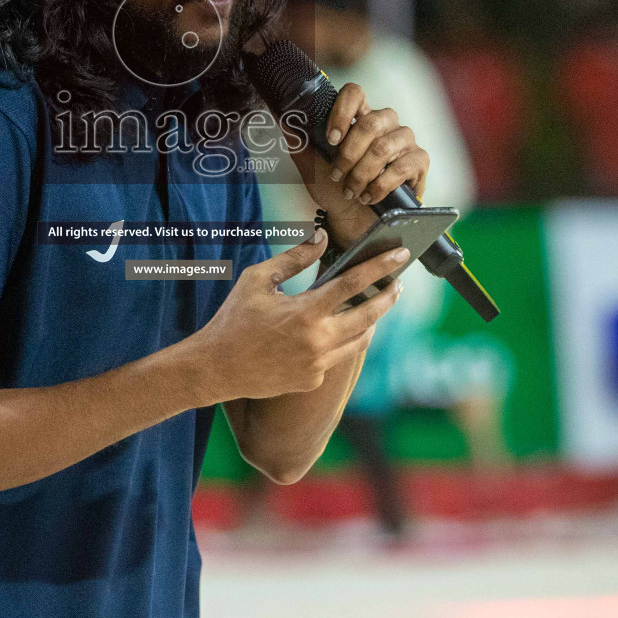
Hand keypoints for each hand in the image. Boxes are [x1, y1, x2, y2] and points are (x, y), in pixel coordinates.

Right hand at [188, 229, 409, 403]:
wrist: (216, 368)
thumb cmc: (233, 319)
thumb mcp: (258, 280)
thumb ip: (293, 258)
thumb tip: (321, 237)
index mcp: (305, 312)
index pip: (353, 283)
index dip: (380, 266)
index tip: (400, 254)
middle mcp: (317, 341)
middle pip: (369, 316)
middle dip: (388, 297)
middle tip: (398, 284)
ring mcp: (317, 365)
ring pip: (359, 340)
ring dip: (371, 321)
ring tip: (374, 304)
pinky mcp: (313, 380)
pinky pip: (337, 356)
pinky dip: (341, 339)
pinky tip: (336, 329)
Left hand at [288, 82, 430, 244]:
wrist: (354, 218)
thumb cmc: (334, 188)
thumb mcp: (311, 164)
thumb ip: (299, 139)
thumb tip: (282, 115)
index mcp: (359, 116)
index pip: (355, 93)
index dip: (342, 112)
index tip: (331, 139)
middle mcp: (385, 122)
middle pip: (371, 122)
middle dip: (349, 154)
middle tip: (337, 175)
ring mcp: (404, 140)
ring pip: (384, 147)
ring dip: (362, 173)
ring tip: (351, 191)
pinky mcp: (419, 161)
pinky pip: (402, 167)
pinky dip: (380, 185)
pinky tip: (369, 196)